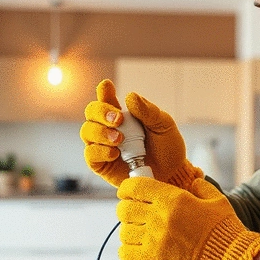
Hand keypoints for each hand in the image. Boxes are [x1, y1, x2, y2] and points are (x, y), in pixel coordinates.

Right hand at [80, 79, 201, 187]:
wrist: (172, 173)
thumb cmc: (167, 147)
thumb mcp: (163, 125)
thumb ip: (148, 111)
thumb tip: (130, 97)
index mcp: (123, 115)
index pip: (107, 100)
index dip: (104, 92)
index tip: (107, 86)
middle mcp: (109, 128)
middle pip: (91, 113)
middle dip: (101, 112)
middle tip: (118, 119)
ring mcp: (103, 146)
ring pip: (87, 132)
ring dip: (100, 132)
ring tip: (119, 139)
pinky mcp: (102, 165)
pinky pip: (90, 155)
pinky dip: (99, 151)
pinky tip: (114, 153)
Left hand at [117, 177, 259, 259]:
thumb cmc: (224, 230)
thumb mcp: (217, 201)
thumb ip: (202, 188)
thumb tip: (194, 181)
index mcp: (173, 199)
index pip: (135, 187)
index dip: (127, 188)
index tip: (128, 192)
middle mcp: (159, 217)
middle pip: (124, 210)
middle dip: (126, 210)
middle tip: (134, 214)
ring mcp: (155, 240)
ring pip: (124, 232)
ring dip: (129, 231)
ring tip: (138, 233)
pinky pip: (126, 254)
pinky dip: (127, 252)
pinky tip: (137, 250)